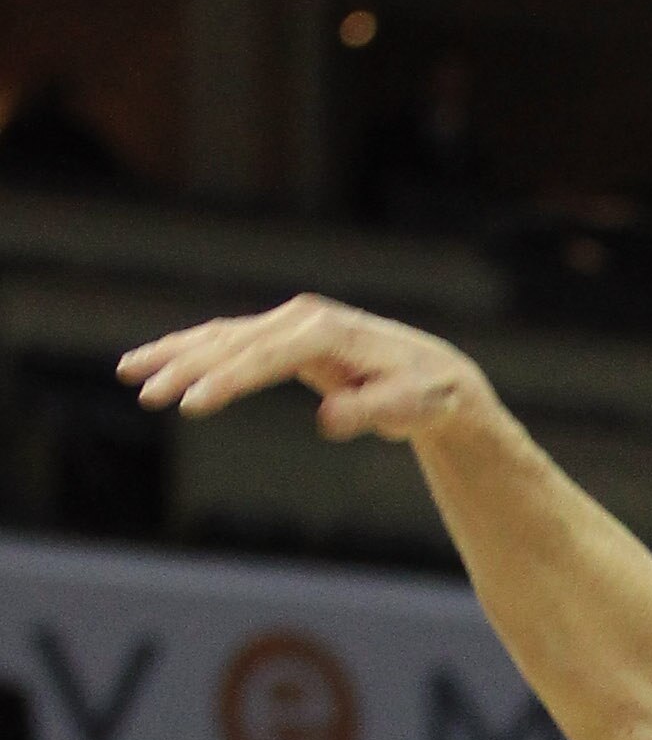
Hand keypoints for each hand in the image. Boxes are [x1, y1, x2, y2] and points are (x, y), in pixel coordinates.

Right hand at [122, 294, 493, 443]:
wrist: (435, 377)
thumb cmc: (424, 395)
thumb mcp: (410, 408)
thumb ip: (371, 412)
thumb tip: (329, 421)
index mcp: (329, 331)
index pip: (267, 355)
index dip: (228, 380)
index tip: (193, 405)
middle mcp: (304, 318)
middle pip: (233, 342)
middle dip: (186, 367)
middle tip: (145, 394)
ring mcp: (291, 323)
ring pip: (221, 337)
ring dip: (175, 354)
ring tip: (129, 373)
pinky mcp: (283, 337)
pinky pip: (228, 342)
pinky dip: (190, 350)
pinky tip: (157, 363)